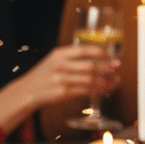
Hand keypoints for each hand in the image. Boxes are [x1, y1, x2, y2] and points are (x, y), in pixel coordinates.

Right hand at [0, 45, 119, 133]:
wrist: (27, 91)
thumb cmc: (45, 75)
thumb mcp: (54, 60)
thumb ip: (73, 57)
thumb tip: (100, 58)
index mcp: (59, 54)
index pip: (84, 50)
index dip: (101, 52)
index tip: (112, 55)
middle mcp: (60, 65)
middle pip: (91, 65)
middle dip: (108, 67)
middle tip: (117, 68)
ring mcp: (61, 80)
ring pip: (91, 80)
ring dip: (107, 81)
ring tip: (116, 80)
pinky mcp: (63, 93)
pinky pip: (87, 91)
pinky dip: (99, 90)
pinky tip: (106, 89)